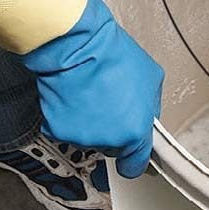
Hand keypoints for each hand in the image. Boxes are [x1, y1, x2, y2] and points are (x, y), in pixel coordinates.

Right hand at [20, 0, 162, 177]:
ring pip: (88, 138)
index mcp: (134, 132)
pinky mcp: (57, 130)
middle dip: (112, 131)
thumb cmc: (112, 55)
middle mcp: (108, 140)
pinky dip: (68, 116)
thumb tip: (147, 119)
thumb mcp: (151, 78)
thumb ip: (150, 107)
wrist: (76, 44)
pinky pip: (66, 128)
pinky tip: (73, 95)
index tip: (130, 156)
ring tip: (90, 93)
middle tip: (108, 102)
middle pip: (111, 148)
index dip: (132, 160)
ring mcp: (81, 137)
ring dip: (90, 122)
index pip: (135, 165)